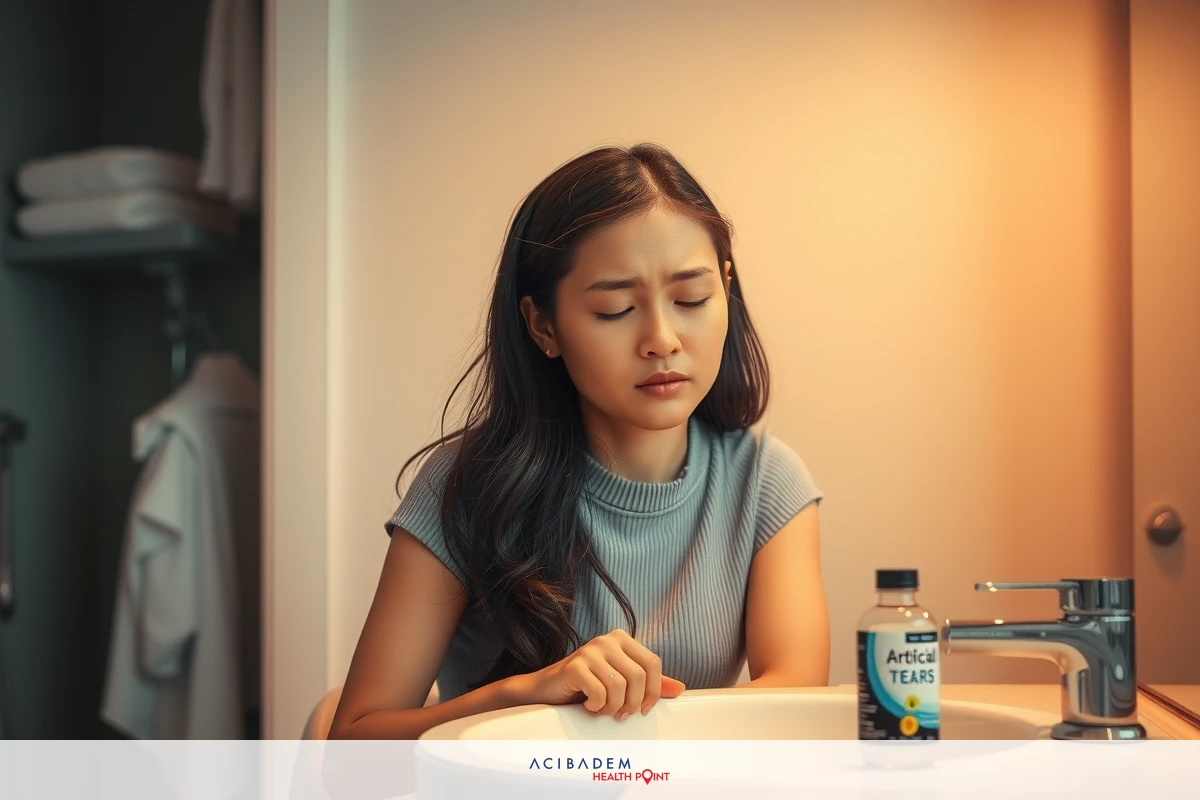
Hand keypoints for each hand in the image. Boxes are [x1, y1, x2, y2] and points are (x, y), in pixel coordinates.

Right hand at [514, 629, 685, 718]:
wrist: (547, 690)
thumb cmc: (587, 686)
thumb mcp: (621, 682)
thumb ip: (650, 683)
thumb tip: (681, 688)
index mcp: (622, 639)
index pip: (653, 663)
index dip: (654, 691)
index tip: (644, 710)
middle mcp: (607, 639)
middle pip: (639, 676)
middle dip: (633, 703)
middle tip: (621, 715)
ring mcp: (590, 650)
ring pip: (620, 686)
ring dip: (614, 707)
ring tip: (604, 710)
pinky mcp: (575, 665)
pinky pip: (600, 692)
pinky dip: (597, 707)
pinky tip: (589, 706)